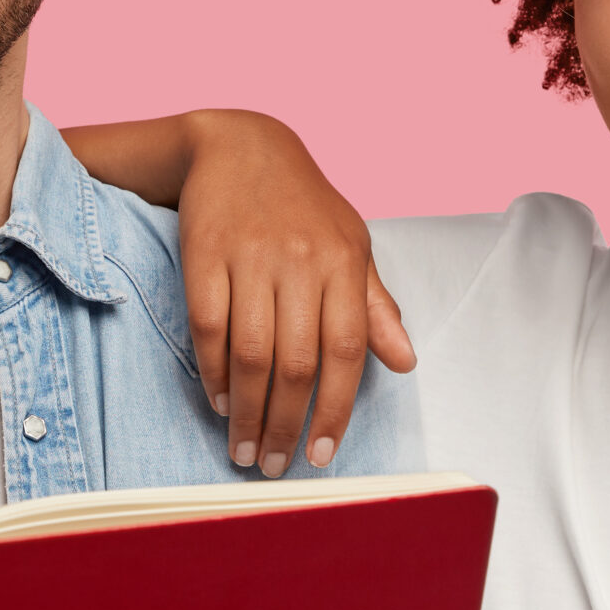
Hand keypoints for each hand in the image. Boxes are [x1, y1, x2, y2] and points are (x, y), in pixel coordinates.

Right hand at [174, 114, 412, 477]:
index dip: (334, 410)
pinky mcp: (204, 253)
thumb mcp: (351, 244)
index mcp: (344, 263)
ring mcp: (250, 257)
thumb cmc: (303, 205)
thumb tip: (405, 362)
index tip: (321, 455)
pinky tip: (221, 400)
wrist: (240, 144)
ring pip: (251, 352)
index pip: (345, 351)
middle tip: (275, 465)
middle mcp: (300, 261)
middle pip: (296, 362)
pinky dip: (213, 371)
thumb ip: (374, 306)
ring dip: (247, 411)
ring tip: (244, 448)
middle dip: (285, 425)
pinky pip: (208, 326)